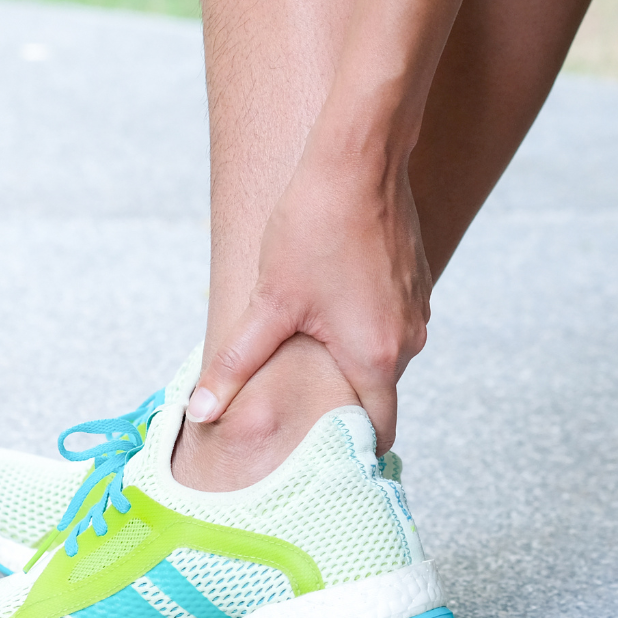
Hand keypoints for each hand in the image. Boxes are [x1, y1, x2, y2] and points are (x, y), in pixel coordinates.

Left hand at [188, 142, 431, 450]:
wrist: (359, 158)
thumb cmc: (315, 226)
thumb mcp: (268, 302)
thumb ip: (236, 364)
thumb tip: (201, 411)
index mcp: (375, 355)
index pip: (378, 432)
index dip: (351, 451)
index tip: (325, 459)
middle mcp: (407, 339)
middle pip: (376, 392)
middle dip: (339, 399)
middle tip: (297, 402)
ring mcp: (417, 309)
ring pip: (382, 354)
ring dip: (349, 356)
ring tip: (307, 343)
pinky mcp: (415, 282)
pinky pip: (389, 321)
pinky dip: (362, 324)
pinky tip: (328, 301)